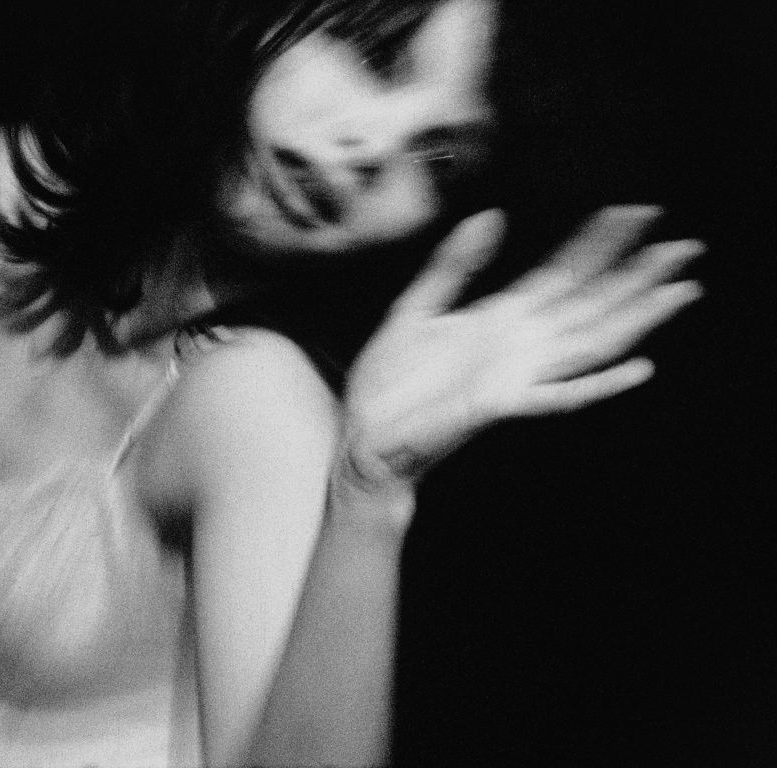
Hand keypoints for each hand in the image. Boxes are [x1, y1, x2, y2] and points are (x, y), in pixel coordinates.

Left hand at [343, 206, 703, 493]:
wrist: (365, 432)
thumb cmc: (390, 380)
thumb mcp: (417, 308)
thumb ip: (455, 265)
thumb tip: (492, 216)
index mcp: (500, 319)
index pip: (562, 273)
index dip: (598, 243)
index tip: (632, 211)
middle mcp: (519, 345)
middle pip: (591, 304)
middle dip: (637, 274)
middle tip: (685, 245)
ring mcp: (516, 375)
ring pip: (591, 342)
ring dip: (636, 318)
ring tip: (679, 290)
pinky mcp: (502, 405)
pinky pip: (560, 395)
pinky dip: (598, 384)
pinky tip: (638, 368)